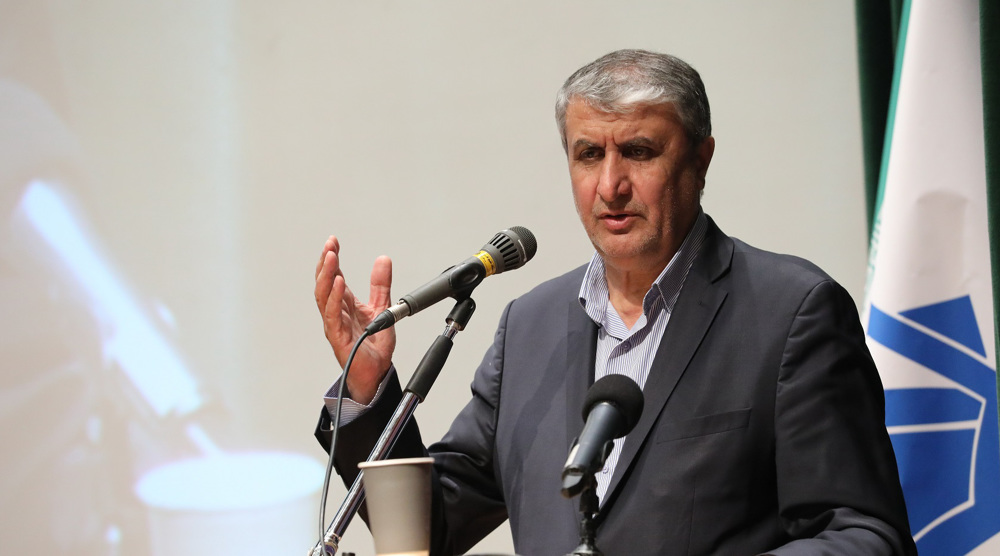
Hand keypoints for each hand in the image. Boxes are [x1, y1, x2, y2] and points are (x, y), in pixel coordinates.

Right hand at [315, 235, 395, 404]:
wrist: (377, 373)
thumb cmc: (374, 345)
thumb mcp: (383, 308)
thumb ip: (381, 285)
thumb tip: (383, 260)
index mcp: (344, 305)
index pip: (333, 277)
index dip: (332, 258)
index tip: (333, 241)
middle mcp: (336, 313)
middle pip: (324, 284)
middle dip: (326, 263)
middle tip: (330, 245)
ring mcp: (335, 325)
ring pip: (324, 297)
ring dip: (326, 276)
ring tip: (332, 258)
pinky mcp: (339, 337)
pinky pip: (333, 315)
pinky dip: (334, 298)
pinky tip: (338, 284)